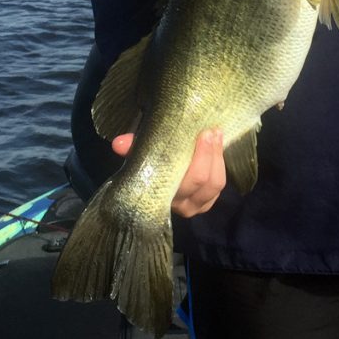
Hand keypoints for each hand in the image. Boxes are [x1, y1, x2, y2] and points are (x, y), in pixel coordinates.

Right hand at [112, 128, 226, 216]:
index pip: (185, 184)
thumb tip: (118, 144)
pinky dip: (220, 164)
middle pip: (203, 182)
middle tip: (209, 131)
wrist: (164, 176)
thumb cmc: (153, 164)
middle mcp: (182, 206)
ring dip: (217, 156)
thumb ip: (133, 149)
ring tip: (215, 134)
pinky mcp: (208, 201)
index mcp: (163, 197)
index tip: (201, 134)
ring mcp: (198, 205)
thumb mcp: (143, 157)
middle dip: (209, 154)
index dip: (198, 159)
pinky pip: (219, 184)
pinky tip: (218, 145)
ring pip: (215, 183)